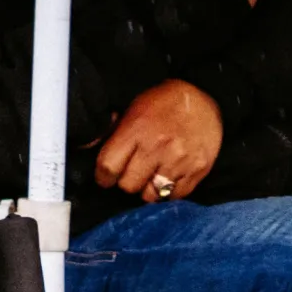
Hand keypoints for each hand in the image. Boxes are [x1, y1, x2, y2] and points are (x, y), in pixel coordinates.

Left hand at [96, 79, 222, 201]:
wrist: (203, 95)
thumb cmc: (163, 102)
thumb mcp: (133, 108)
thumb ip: (113, 131)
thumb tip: (88, 145)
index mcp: (136, 129)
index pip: (108, 167)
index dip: (103, 176)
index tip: (107, 176)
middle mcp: (157, 147)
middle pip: (129, 186)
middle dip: (127, 181)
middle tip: (133, 172)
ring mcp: (179, 161)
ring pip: (152, 195)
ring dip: (148, 188)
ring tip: (152, 175)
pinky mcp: (197, 170)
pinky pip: (175, 196)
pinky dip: (169, 191)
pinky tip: (169, 177)